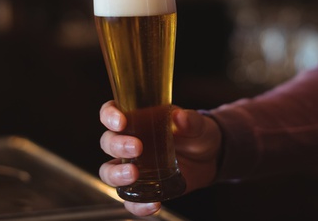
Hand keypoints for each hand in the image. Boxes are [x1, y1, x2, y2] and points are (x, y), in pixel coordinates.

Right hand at [99, 100, 221, 216]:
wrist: (210, 157)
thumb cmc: (196, 134)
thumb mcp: (198, 124)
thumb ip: (190, 120)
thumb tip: (179, 116)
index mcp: (136, 119)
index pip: (110, 113)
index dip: (109, 115)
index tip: (121, 121)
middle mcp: (128, 141)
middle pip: (108, 142)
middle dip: (117, 145)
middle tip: (137, 147)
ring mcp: (133, 166)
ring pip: (109, 171)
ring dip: (116, 174)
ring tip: (133, 175)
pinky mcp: (142, 187)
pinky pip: (130, 200)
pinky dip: (136, 204)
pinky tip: (153, 204)